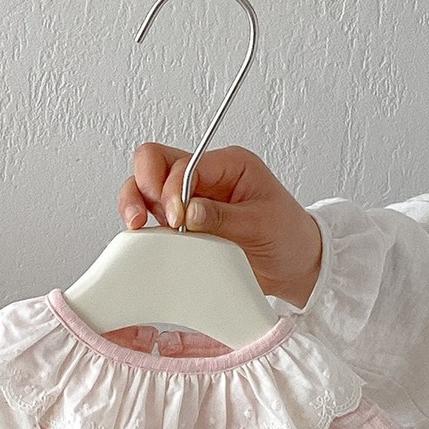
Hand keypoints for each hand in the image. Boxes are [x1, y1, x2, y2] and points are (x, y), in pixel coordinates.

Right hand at [118, 143, 322, 307]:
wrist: (294, 265)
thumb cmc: (287, 236)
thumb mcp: (261, 224)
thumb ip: (222, 217)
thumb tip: (188, 212)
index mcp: (228, 165)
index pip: (184, 163)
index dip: (173, 189)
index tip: (179, 220)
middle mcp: (204, 178)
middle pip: (154, 163)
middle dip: (142, 184)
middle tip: (141, 215)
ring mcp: (189, 201)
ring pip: (145, 189)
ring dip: (134, 205)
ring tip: (136, 226)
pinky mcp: (182, 226)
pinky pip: (152, 219)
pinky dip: (143, 228)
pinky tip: (144, 240)